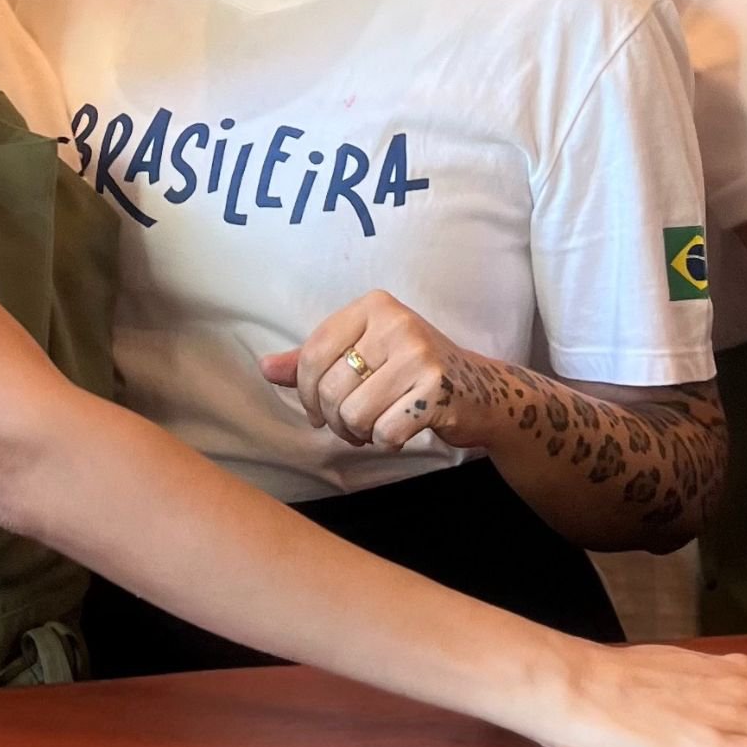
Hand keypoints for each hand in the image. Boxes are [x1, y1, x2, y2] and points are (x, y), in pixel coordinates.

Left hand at [262, 291, 481, 452]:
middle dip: (334, 420)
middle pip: (329, 388)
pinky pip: (385, 431)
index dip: (304, 393)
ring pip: (354, 414)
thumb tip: (265, 368)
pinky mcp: (438, 389)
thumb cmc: (412, 371)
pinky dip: (388, 440)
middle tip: (353, 424)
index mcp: (373, 305)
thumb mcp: (364, 353)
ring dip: (360, 433)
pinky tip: (402, 428)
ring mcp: (419, 353)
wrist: (481, 390)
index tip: (316, 411)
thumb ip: (314, 360)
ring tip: (376, 426)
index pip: (311, 354)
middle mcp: (396, 322)